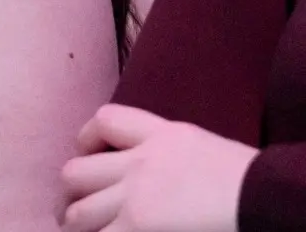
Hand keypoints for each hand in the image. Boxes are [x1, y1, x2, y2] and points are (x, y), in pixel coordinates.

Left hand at [61, 104, 258, 231]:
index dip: (86, 140)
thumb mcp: (207, 151)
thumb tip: (158, 181)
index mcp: (162, 135)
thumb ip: (173, 157)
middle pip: (76, 171)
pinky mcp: (138, 227)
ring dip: (77, 226)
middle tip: (77, 211)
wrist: (269, 197)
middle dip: (72, 194)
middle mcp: (139, 163)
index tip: (89, 157)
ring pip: (78, 212)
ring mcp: (135, 197)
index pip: (105, 120)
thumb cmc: (253, 183)